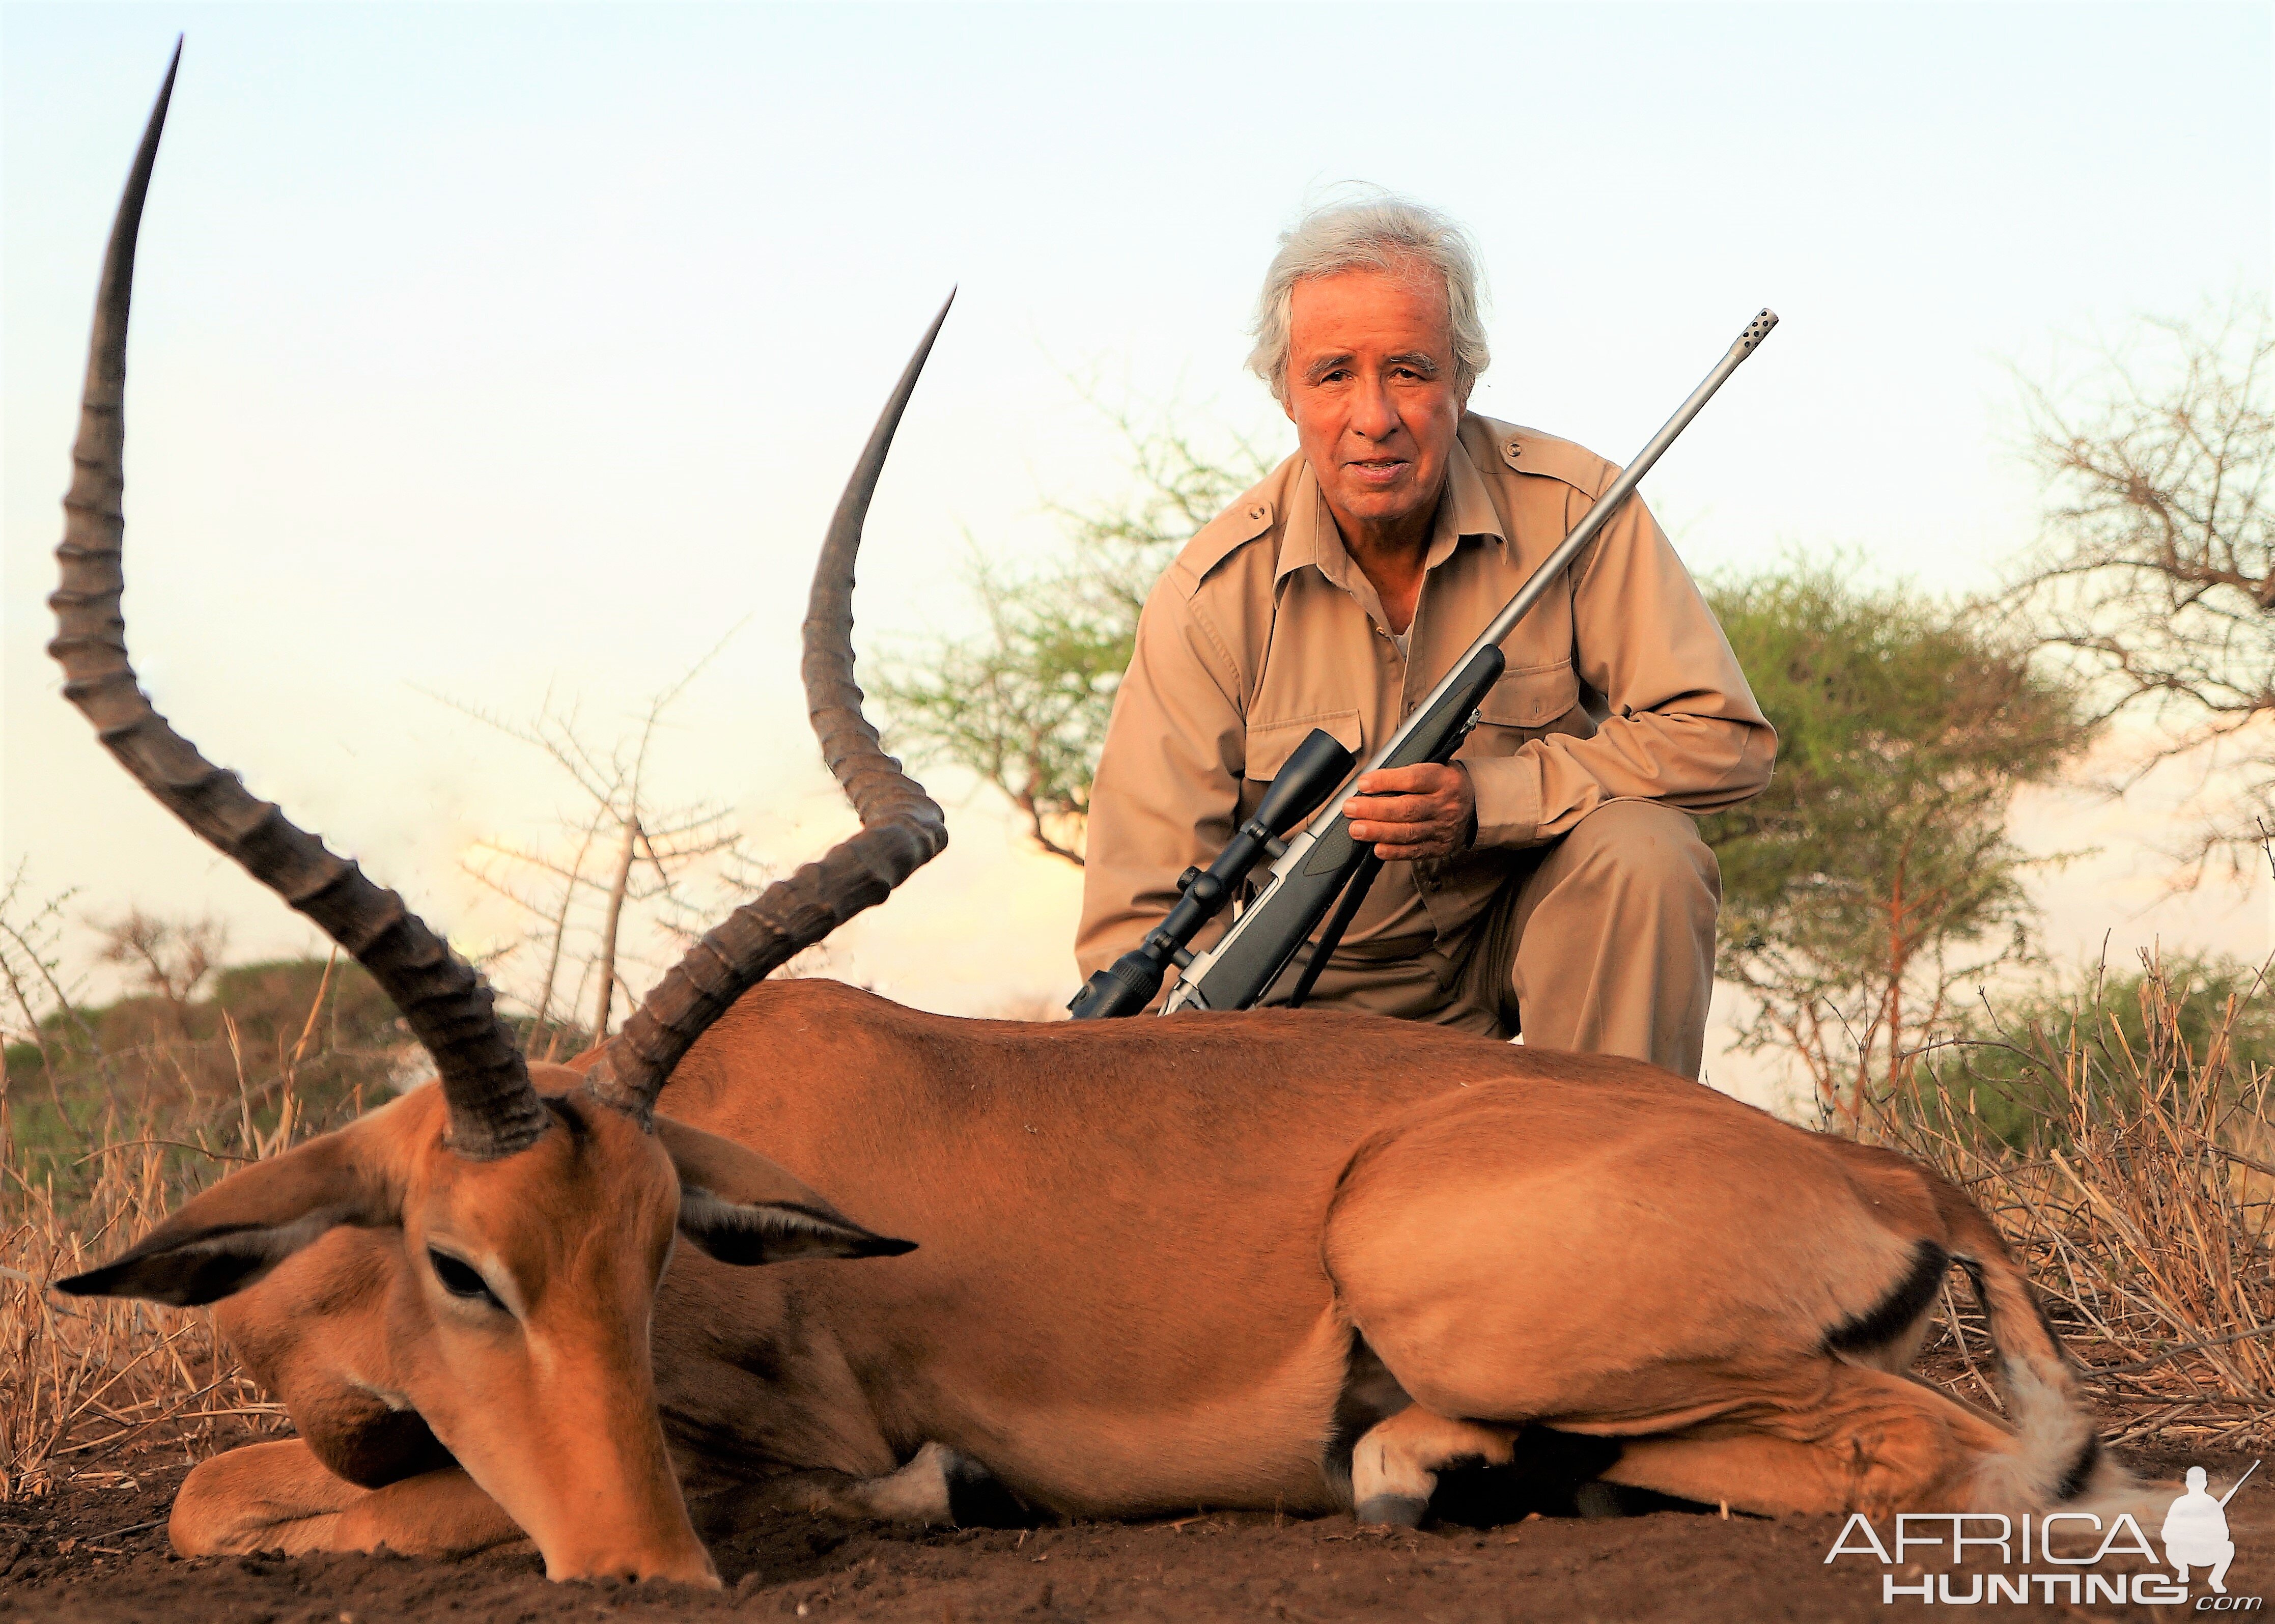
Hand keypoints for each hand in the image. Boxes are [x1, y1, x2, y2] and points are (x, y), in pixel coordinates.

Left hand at [1343, 762, 1474, 860]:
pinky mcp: (1439, 846)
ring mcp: (1443, 828)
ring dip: (1379, 831)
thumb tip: (1369, 782)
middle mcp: (1445, 805)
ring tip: (1356, 829)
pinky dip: (1394, 852)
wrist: (1477, 805)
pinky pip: (1415, 851)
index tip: (1363, 783)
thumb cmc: (1445, 783)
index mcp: (1444, 779)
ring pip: (1408, 832)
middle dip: (1375, 809)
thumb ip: (1406, 774)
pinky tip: (1377, 848)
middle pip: (1407, 808)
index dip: (1386, 782)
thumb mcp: (1435, 767)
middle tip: (1350, 808)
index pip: (1413, 779)